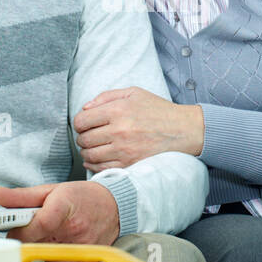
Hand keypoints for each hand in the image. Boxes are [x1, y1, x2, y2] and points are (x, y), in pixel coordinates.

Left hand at [0, 180, 119, 261]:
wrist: (116, 206)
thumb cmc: (82, 196)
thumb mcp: (50, 190)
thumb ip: (20, 196)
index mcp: (63, 207)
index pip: (36, 226)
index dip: (20, 232)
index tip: (13, 230)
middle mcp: (75, 229)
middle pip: (37, 243)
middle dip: (29, 238)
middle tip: (35, 228)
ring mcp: (83, 246)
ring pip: (46, 257)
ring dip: (43, 248)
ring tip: (53, 234)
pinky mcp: (87, 259)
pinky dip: (55, 258)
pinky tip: (63, 244)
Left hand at [72, 87, 203, 170]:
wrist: (183, 130)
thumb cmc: (158, 110)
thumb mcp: (134, 93)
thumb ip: (106, 96)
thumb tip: (85, 108)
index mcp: (118, 110)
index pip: (81, 121)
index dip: (79, 123)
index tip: (85, 124)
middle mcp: (119, 130)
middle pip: (84, 139)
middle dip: (82, 138)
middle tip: (88, 136)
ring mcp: (124, 150)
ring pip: (90, 155)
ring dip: (86, 152)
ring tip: (93, 147)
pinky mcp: (130, 164)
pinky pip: (102, 168)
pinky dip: (94, 165)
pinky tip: (97, 159)